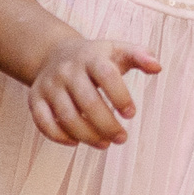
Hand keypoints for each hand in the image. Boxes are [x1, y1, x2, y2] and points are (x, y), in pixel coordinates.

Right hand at [26, 36, 161, 147]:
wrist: (53, 54)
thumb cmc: (94, 58)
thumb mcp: (117, 50)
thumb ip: (140, 56)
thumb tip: (158, 67)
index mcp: (91, 57)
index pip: (106, 76)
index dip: (120, 96)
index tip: (131, 114)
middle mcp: (68, 70)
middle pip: (87, 101)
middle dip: (107, 125)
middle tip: (121, 139)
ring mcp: (50, 85)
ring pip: (66, 116)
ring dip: (87, 135)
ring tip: (105, 144)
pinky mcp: (35, 98)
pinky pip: (43, 122)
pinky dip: (59, 137)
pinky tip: (76, 142)